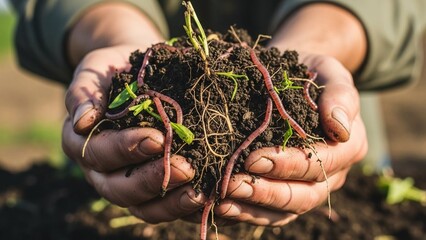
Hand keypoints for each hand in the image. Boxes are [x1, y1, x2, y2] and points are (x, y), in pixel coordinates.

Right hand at [62, 45, 206, 222]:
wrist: (139, 73)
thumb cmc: (116, 70)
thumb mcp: (96, 70)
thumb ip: (84, 92)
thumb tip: (82, 121)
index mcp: (84, 143)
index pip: (100, 154)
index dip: (126, 149)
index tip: (158, 138)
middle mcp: (103, 171)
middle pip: (120, 189)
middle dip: (153, 180)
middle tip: (186, 168)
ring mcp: (129, 183)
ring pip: (145, 207)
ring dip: (174, 203)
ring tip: (202, 192)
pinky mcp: (156, 189)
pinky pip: (169, 207)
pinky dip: (190, 208)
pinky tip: (214, 200)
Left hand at [212, 53, 367, 225]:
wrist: (295, 75)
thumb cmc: (310, 72)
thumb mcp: (329, 72)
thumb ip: (339, 96)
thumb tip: (340, 129)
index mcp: (348, 145)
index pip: (320, 163)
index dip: (288, 164)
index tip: (254, 158)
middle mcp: (333, 173)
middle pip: (304, 195)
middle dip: (266, 192)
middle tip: (232, 184)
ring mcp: (311, 186)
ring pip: (286, 210)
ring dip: (253, 207)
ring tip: (222, 202)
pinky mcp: (289, 191)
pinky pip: (272, 213)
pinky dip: (248, 212)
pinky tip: (222, 207)